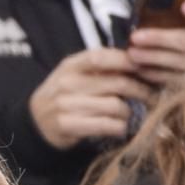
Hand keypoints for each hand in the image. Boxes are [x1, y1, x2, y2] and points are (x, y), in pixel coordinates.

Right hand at [28, 47, 155, 148]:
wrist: (34, 124)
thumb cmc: (62, 96)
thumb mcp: (72, 75)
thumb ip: (98, 67)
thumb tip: (138, 60)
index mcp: (69, 66)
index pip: (100, 56)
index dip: (126, 60)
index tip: (144, 66)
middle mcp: (67, 84)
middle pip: (116, 83)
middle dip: (140, 90)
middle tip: (150, 95)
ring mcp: (66, 105)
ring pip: (116, 106)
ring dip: (130, 112)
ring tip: (131, 113)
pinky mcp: (68, 125)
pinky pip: (107, 125)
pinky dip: (120, 127)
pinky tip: (120, 127)